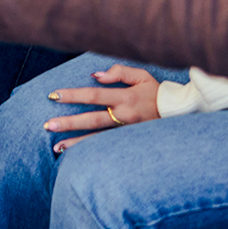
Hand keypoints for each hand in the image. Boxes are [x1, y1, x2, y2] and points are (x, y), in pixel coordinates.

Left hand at [44, 64, 161, 152]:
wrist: (180, 113)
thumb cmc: (157, 92)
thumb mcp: (142, 75)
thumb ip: (119, 72)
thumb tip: (96, 75)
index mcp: (125, 97)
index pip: (93, 95)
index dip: (73, 95)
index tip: (53, 95)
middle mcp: (124, 116)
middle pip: (91, 119)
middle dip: (68, 123)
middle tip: (48, 125)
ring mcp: (127, 132)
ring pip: (98, 139)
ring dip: (76, 144)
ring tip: (56, 148)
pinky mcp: (129, 142)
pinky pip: (107, 147)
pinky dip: (91, 152)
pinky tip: (76, 157)